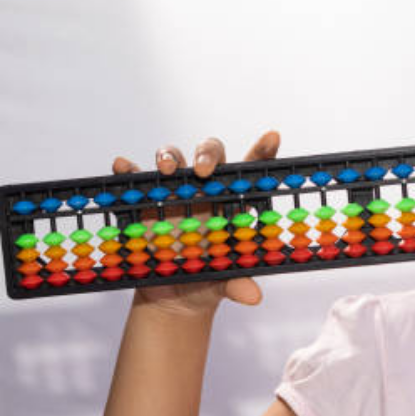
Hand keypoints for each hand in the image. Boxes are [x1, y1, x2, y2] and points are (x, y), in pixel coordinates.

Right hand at [111, 131, 280, 317]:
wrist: (175, 296)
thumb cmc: (209, 277)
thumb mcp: (224, 281)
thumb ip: (238, 283)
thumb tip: (251, 296)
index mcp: (234, 200)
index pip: (254, 169)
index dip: (264, 150)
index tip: (273, 135)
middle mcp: (206, 189)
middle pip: (211, 153)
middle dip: (207, 154)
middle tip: (204, 171)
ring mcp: (175, 191)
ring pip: (174, 157)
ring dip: (169, 156)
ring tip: (166, 170)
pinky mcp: (145, 200)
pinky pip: (136, 178)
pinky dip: (129, 170)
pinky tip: (124, 167)